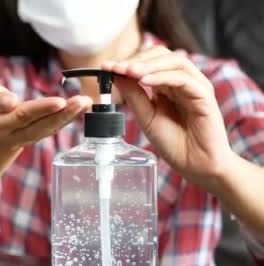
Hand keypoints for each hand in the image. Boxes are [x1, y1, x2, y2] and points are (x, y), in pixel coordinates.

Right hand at [0, 84, 91, 150]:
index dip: (41, 110)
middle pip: (41, 126)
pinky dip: (68, 118)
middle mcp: (16, 136)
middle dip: (63, 114)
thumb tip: (12, 101)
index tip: (59, 102)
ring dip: (70, 116)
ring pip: (50, 129)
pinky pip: (53, 128)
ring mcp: (29, 139)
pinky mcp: (39, 136)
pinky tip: (82, 107)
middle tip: (81, 101)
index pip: (22, 116)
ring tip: (85, 102)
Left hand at [102, 47, 234, 190]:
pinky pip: (183, 79)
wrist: (195, 165)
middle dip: (136, 60)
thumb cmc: (173, 143)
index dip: (127, 62)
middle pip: (162, 55)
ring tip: (128, 71)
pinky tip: (145, 80)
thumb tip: (116, 75)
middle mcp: (183, 81)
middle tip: (116, 67)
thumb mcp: (146, 117)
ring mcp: (195, 87)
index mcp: (168, 85)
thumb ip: (134, 96)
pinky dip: (163, 76)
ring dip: (148, 65)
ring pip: (174, 62)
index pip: (149, 62)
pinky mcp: (204, 96)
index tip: (106, 67)